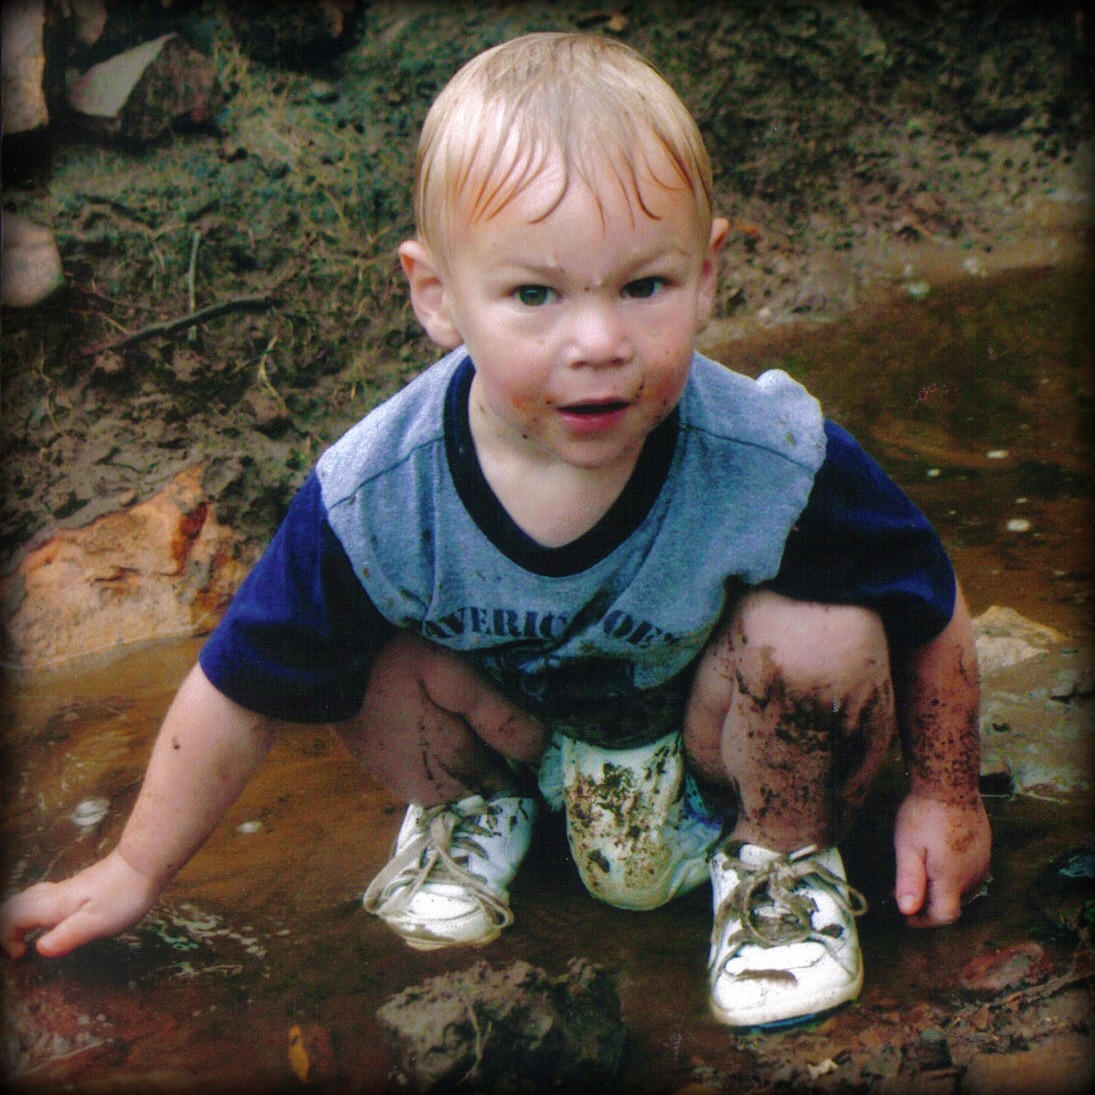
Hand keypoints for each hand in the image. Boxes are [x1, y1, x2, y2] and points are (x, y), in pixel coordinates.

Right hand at [0, 850, 160, 959]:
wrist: (145, 863)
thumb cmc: (124, 893)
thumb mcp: (97, 922)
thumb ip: (67, 936)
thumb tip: (39, 949)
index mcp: (54, 904)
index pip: (12, 916)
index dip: (6, 937)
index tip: (21, 954)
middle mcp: (56, 894)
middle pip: (16, 904)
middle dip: (8, 927)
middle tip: (18, 948)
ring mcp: (69, 888)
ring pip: (30, 898)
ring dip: (21, 917)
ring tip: (29, 937)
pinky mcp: (81, 887)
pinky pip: (46, 896)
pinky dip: (38, 910)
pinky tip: (56, 920)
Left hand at [893, 790, 990, 927]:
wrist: (951, 784)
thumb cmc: (924, 814)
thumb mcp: (908, 846)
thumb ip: (909, 880)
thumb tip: (906, 911)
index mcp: (953, 879)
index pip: (943, 916)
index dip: (923, 921)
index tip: (906, 916)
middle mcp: (973, 876)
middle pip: (953, 905)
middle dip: (928, 905)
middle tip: (903, 892)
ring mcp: (983, 863)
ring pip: (962, 890)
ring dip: (941, 890)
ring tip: (918, 875)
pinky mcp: (985, 851)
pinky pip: (970, 874)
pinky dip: (952, 877)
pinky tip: (936, 860)